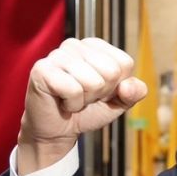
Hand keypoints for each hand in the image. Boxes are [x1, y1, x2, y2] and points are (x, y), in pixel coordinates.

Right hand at [17, 37, 148, 173]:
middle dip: (101, 93)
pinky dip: (72, 104)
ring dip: (85, 100)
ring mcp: (56, 55)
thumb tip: (128, 86)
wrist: (58, 130)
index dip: (116, 86)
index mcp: (95, 46)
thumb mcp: (118, 103)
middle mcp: (75, 45)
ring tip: (73, 98)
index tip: (100, 91)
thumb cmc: (87, 111)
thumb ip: (134, 92)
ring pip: (93, 82)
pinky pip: (73, 90)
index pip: (125, 63)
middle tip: (84, 96)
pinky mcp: (42, 70)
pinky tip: (62, 101)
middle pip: (111, 71)